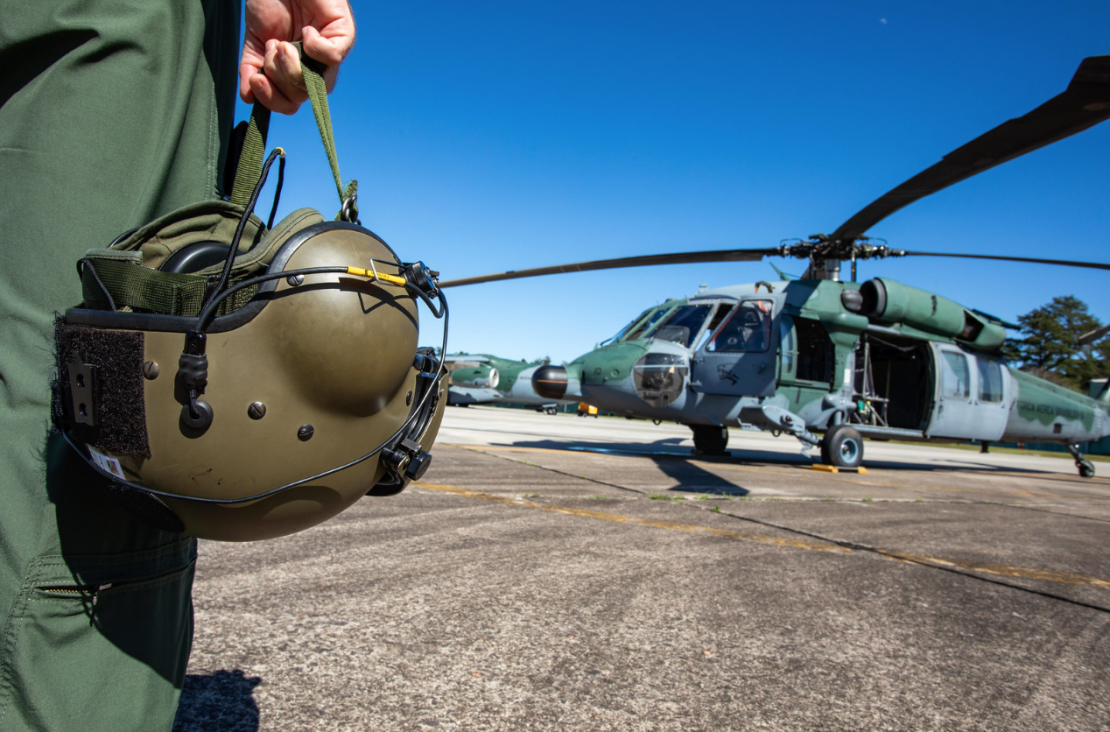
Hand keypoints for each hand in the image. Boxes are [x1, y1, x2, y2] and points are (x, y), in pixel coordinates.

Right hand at [239, 0, 355, 113]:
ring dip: (290, 63)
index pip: (288, 104)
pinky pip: (332, 57)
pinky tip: (306, 30)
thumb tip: (249, 97)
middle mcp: (313, 69)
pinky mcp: (343, 36)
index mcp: (293, 73)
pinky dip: (314, 46)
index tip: (256, 81)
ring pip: (314, 83)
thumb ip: (251, 69)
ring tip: (282, 40)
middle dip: (278, 76)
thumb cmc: (269, 6)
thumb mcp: (254, 43)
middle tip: (273, 48)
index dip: (271, 99)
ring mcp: (329, 55)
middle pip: (299, 96)